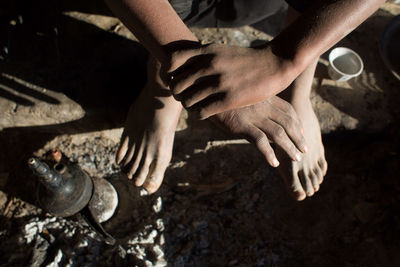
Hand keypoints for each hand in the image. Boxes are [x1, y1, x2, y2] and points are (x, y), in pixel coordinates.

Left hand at [168, 43, 294, 118]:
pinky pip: (201, 112)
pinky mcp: (228, 99)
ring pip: (187, 101)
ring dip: (188, 106)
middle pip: (176, 85)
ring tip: (194, 106)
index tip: (176, 80)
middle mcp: (209, 65)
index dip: (169, 74)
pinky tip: (204, 113)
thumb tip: (183, 64)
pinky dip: (199, 114)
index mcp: (206, 52)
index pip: (171, 62)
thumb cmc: (245, 59)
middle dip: (177, 94)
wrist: (274, 64)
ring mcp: (219, 83)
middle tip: (184, 97)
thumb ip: (203, 56)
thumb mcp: (221, 51)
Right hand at [210, 96, 307, 166]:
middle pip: (287, 122)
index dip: (297, 122)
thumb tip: (260, 114)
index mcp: (263, 96)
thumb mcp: (241, 94)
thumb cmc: (220, 94)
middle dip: (298, 137)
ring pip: (278, 133)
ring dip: (290, 147)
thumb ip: (253, 102)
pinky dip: (269, 154)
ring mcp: (252, 115)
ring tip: (296, 159)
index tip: (302, 132)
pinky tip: (274, 163)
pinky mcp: (240, 125)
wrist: (202, 91)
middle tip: (304, 150)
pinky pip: (260, 141)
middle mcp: (262, 105)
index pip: (288, 109)